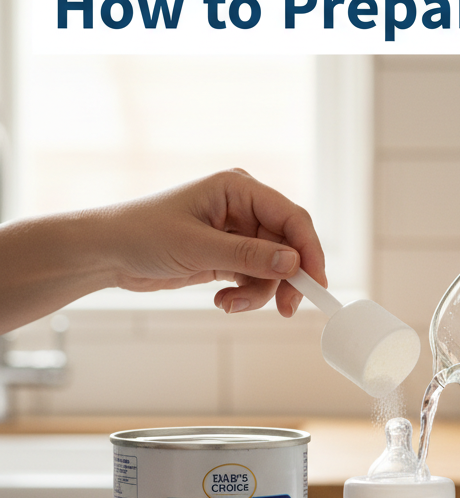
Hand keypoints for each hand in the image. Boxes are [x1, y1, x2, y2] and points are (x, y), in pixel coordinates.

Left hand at [106, 168, 324, 316]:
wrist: (105, 253)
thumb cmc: (141, 235)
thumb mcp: (198, 247)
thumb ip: (249, 256)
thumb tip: (293, 263)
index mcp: (239, 188)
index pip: (292, 218)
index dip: (309, 251)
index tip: (315, 283)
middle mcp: (244, 207)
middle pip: (289, 246)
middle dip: (286, 280)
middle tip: (285, 309)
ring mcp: (238, 232)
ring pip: (274, 267)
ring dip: (259, 292)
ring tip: (230, 303)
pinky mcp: (230, 254)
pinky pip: (256, 277)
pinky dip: (246, 294)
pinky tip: (223, 300)